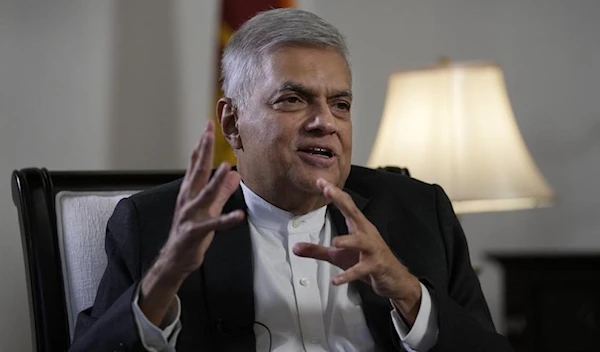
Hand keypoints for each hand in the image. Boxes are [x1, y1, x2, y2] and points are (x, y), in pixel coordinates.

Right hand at [140, 120, 243, 324]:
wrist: (175, 259)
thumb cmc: (191, 232)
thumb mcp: (209, 208)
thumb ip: (222, 192)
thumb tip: (235, 175)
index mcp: (190, 192)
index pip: (196, 164)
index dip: (202, 145)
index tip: (207, 126)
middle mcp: (188, 199)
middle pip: (197, 171)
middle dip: (203, 150)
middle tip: (208, 131)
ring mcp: (190, 215)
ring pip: (204, 195)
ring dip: (216, 181)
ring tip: (228, 167)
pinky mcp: (195, 231)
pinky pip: (213, 225)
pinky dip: (226, 220)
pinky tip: (239, 215)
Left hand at [292, 178, 421, 324]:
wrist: (394, 278)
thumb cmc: (367, 261)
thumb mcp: (338, 255)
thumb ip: (316, 250)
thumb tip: (295, 247)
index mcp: (358, 227)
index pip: (345, 205)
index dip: (334, 192)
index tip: (320, 181)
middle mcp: (366, 234)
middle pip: (354, 213)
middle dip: (341, 201)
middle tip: (328, 190)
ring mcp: (372, 249)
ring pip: (361, 242)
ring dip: (348, 241)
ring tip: (335, 242)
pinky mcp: (376, 266)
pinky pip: (361, 269)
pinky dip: (349, 274)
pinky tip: (336, 280)